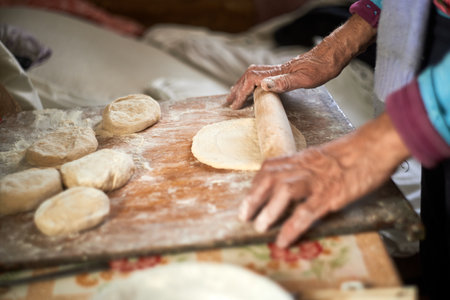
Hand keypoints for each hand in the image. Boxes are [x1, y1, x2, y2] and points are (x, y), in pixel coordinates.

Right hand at [226, 14, 376, 108]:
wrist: (331, 57)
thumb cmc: (320, 68)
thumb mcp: (304, 79)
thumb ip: (283, 82)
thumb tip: (263, 85)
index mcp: (276, 72)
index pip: (251, 81)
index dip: (241, 93)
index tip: (234, 105)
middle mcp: (274, 70)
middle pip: (248, 76)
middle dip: (236, 89)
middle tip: (228, 102)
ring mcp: (278, 70)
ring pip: (253, 75)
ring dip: (242, 85)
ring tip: (235, 95)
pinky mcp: (283, 71)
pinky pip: (261, 77)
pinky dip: (252, 83)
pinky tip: (255, 89)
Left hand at [239, 113, 410, 247]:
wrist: (375, 146)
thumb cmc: (354, 151)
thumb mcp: (323, 155)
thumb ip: (308, 167)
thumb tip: (297, 182)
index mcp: (302, 158)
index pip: (270, 167)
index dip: (256, 183)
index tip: (249, 196)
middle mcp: (304, 167)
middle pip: (270, 178)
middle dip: (253, 197)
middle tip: (243, 215)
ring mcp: (317, 180)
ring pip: (284, 192)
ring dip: (268, 210)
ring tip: (259, 227)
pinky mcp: (331, 194)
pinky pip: (307, 211)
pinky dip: (292, 226)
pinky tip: (284, 239)